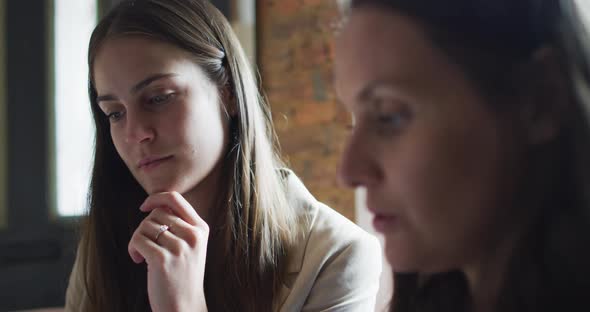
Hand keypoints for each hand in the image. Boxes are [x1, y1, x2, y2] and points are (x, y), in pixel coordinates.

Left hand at [128, 192, 208, 311]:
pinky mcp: (163, 260)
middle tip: (146, 245)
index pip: (175, 198)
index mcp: (201, 229)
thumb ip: (179, 224)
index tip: (144, 207)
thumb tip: (156, 204)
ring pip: (145, 226)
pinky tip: (138, 261)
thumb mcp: (190, 246)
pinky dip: (133, 249)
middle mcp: (193, 236)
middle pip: (157, 213)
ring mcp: (179, 248)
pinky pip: (137, 240)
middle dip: (145, 227)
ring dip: (137, 239)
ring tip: (142, 255)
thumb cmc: (182, 275)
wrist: (184, 306)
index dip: (156, 198)